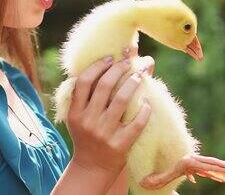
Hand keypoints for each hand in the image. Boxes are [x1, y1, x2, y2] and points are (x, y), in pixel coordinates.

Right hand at [66, 49, 151, 173]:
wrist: (92, 167)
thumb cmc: (89, 134)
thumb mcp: (83, 115)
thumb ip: (91, 93)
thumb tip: (111, 61)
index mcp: (76, 112)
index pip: (84, 82)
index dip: (98, 66)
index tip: (110, 57)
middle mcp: (88, 121)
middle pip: (104, 87)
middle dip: (119, 69)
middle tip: (129, 63)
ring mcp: (104, 134)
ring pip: (121, 101)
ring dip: (133, 84)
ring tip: (140, 75)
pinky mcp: (119, 145)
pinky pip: (136, 123)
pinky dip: (144, 110)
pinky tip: (148, 102)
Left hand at [140, 154, 224, 189]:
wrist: (149, 161)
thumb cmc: (153, 173)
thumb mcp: (157, 178)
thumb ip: (159, 180)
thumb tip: (151, 183)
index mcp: (186, 163)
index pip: (206, 166)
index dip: (218, 169)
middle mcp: (190, 160)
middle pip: (211, 162)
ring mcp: (191, 162)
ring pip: (209, 165)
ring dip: (222, 169)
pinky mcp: (190, 166)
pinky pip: (204, 170)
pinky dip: (213, 174)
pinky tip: (222, 179)